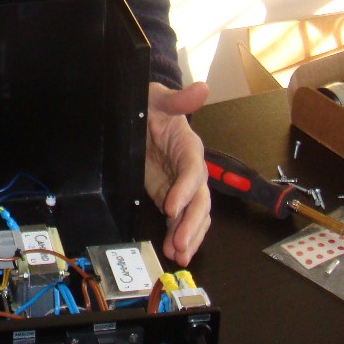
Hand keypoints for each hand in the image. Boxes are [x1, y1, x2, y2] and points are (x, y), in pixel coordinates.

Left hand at [145, 82, 210, 266]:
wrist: (141, 113)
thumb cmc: (151, 104)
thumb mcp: (159, 97)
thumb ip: (178, 99)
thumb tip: (201, 88)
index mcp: (190, 147)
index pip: (193, 172)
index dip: (185, 190)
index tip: (171, 206)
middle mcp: (191, 170)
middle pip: (199, 200)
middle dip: (191, 224)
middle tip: (179, 244)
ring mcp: (181, 185)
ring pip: (194, 215)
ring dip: (188, 235)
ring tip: (179, 254)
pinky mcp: (170, 194)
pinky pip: (179, 218)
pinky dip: (178, 234)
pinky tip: (173, 250)